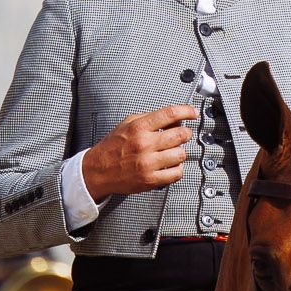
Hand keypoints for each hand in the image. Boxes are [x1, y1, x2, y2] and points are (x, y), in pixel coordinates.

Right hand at [82, 105, 200, 201]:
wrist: (97, 170)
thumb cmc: (112, 147)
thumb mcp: (127, 124)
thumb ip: (150, 118)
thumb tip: (174, 117)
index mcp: (139, 128)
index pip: (171, 114)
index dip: (187, 111)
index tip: (193, 112)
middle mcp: (145, 144)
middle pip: (181, 134)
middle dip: (185, 133)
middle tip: (182, 134)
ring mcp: (148, 163)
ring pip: (181, 154)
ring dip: (180, 151)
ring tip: (172, 151)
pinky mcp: (151, 180)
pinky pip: (177, 173)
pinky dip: (178, 168)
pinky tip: (170, 164)